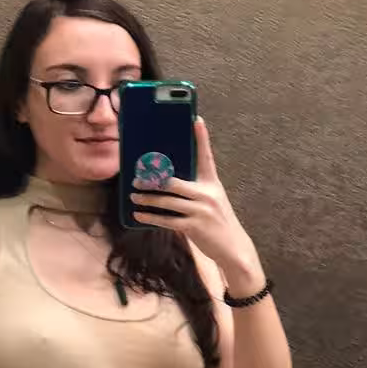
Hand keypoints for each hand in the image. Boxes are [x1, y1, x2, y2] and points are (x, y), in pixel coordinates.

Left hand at [131, 118, 259, 281]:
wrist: (232, 247)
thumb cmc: (217, 222)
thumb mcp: (212, 200)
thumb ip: (196, 190)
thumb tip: (170, 183)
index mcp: (212, 183)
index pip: (206, 156)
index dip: (201, 138)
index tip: (196, 119)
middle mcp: (206, 194)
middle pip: (174, 181)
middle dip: (153, 179)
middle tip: (137, 178)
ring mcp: (200, 210)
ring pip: (167, 201)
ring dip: (147, 199)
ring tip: (134, 196)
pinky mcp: (193, 227)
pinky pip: (167, 221)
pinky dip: (151, 218)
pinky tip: (139, 216)